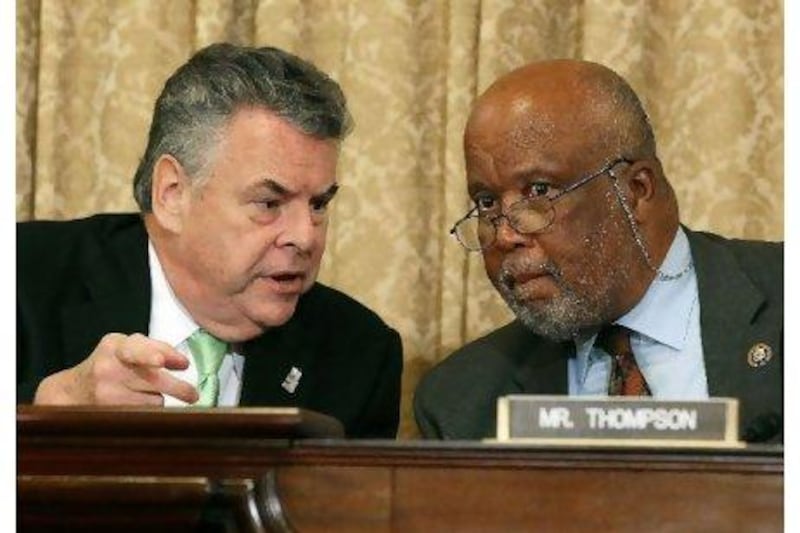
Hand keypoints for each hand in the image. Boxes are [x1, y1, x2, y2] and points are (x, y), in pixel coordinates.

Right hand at [34, 333, 198, 405]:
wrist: (73, 390)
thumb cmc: (110, 364)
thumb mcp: (128, 347)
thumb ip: (158, 348)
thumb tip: (183, 364)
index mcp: (115, 346)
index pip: (134, 349)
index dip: (149, 354)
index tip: (160, 361)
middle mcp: (108, 368)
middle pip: (153, 380)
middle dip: (178, 388)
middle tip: (192, 394)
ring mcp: (106, 394)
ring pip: (154, 401)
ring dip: (158, 398)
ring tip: (143, 393)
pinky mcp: (108, 414)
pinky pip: (145, 415)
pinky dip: (148, 411)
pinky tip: (135, 404)